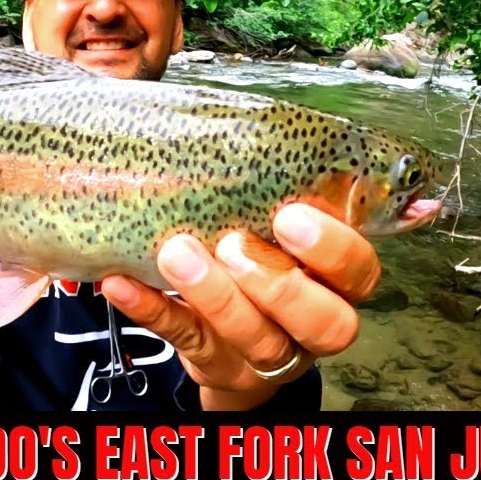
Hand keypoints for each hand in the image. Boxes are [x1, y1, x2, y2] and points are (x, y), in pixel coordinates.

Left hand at [101, 201, 378, 409]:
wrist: (223, 330)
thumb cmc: (253, 250)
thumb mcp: (267, 219)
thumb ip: (265, 183)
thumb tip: (221, 114)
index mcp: (337, 280)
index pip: (360, 271)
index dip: (333, 248)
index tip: (288, 213)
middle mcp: (314, 324)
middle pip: (326, 323)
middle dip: (280, 286)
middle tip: (232, 244)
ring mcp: (267, 355)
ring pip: (260, 342)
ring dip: (216, 297)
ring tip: (176, 253)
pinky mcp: (216, 365)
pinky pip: (186, 342)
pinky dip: (153, 312)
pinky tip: (121, 284)